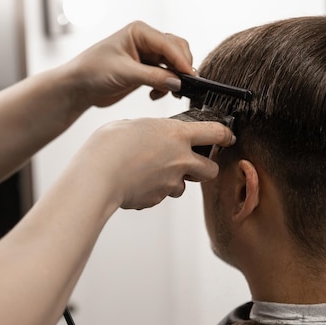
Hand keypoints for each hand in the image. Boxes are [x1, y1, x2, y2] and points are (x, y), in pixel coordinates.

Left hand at [64, 21, 192, 107]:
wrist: (78, 88)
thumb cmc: (92, 71)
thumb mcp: (124, 73)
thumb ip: (152, 77)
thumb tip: (177, 82)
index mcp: (139, 32)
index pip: (168, 44)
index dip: (181, 60)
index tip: (189, 76)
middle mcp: (145, 41)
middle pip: (176, 51)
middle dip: (181, 68)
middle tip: (184, 86)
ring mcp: (146, 57)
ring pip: (172, 65)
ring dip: (174, 79)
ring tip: (169, 92)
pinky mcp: (144, 72)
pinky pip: (164, 77)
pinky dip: (165, 87)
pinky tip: (154, 95)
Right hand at [69, 118, 234, 209]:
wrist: (97, 176)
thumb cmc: (110, 146)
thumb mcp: (132, 125)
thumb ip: (150, 130)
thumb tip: (151, 135)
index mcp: (177, 135)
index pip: (216, 132)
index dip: (226, 134)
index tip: (228, 136)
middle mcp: (181, 160)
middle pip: (211, 169)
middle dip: (204, 167)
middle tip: (191, 162)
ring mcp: (171, 183)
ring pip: (183, 186)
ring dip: (175, 180)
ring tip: (151, 172)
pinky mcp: (157, 199)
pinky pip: (161, 195)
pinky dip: (153, 190)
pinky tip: (136, 182)